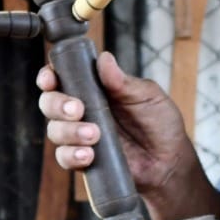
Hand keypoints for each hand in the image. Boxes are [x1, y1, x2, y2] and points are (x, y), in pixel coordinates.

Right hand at [36, 51, 195, 218]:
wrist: (170, 160)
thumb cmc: (160, 123)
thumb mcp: (146, 96)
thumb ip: (123, 81)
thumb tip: (104, 58)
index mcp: (92, 88)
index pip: (61, 77)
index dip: (49, 76)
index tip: (50, 79)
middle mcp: (81, 110)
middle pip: (49, 102)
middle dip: (57, 104)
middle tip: (78, 109)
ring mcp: (79, 135)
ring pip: (54, 130)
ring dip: (68, 132)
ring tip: (94, 135)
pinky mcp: (82, 159)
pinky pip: (64, 157)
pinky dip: (71, 155)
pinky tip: (89, 155)